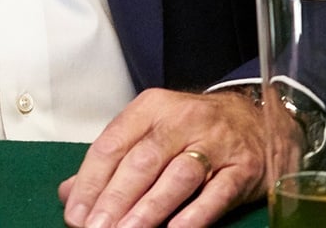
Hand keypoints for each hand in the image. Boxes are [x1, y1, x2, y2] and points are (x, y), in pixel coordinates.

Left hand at [59, 88, 264, 227]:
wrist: (256, 120)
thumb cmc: (193, 129)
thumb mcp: (149, 131)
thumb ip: (112, 160)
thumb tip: (69, 192)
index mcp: (150, 109)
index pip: (111, 145)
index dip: (90, 182)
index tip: (75, 212)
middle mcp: (182, 122)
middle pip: (141, 162)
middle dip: (114, 199)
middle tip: (95, 227)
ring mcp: (216, 144)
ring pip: (176, 177)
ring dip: (148, 209)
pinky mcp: (244, 168)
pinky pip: (217, 194)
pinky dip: (194, 214)